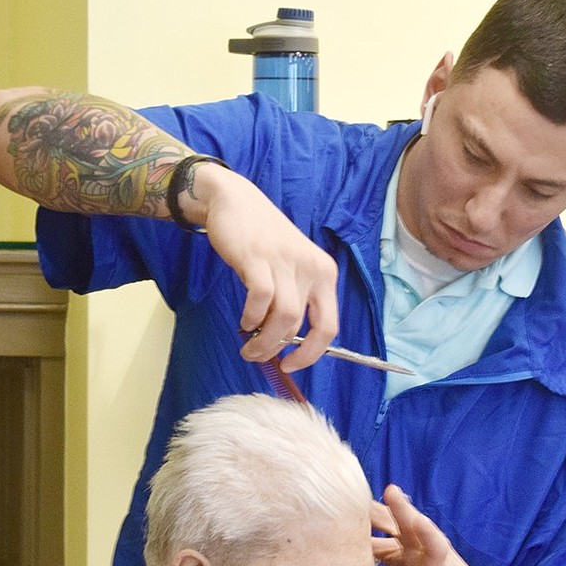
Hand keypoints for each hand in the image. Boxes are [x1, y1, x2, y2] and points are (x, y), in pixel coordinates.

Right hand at [195, 166, 338, 371]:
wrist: (235, 200)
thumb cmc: (263, 239)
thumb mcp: (293, 267)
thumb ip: (296, 298)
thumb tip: (287, 342)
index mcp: (325, 273)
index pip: (329, 326)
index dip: (311, 354)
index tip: (291, 365)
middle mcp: (312, 268)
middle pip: (301, 327)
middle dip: (277, 349)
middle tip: (257, 355)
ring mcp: (286, 262)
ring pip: (283, 318)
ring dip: (264, 341)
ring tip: (249, 347)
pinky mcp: (259, 258)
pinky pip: (261, 299)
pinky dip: (251, 317)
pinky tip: (244, 322)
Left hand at [372, 485, 505, 565]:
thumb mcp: (403, 562)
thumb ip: (382, 546)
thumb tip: (354, 533)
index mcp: (412, 543)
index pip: (394, 521)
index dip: (378, 510)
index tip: (359, 494)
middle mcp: (424, 551)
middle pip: (414, 526)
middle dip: (402, 508)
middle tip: (391, 491)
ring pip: (435, 547)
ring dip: (428, 533)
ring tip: (419, 520)